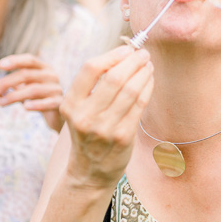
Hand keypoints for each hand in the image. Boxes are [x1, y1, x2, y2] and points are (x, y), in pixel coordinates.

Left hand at [0, 54, 63, 130]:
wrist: (57, 116)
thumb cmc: (38, 99)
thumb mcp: (24, 91)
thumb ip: (12, 89)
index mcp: (44, 68)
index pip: (30, 60)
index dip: (15, 60)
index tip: (0, 65)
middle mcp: (51, 75)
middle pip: (27, 74)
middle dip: (7, 82)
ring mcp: (56, 89)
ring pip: (33, 89)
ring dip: (13, 96)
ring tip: (0, 103)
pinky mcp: (60, 103)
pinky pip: (45, 103)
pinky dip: (34, 104)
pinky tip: (25, 107)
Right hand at [59, 46, 154, 189]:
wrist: (89, 172)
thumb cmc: (88, 132)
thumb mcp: (79, 110)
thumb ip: (94, 84)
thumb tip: (123, 53)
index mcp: (70, 104)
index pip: (91, 68)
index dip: (112, 55)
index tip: (126, 50)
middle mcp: (85, 116)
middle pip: (114, 78)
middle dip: (133, 61)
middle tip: (143, 54)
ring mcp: (104, 128)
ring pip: (130, 90)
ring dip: (143, 73)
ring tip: (148, 66)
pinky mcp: (123, 137)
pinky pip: (140, 105)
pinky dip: (147, 88)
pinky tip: (150, 81)